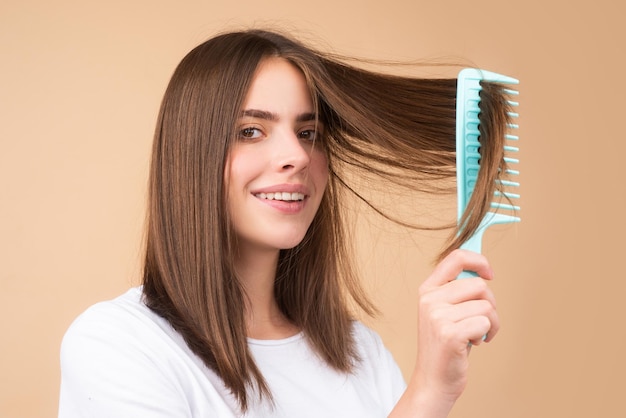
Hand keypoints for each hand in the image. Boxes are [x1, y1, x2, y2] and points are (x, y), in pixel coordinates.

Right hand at [414, 249, 498, 401]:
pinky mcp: (450, 333)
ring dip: (491, 323)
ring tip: (477, 335)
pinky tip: (474, 344)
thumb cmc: (446, 345)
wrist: (433, 380)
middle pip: (479, 285)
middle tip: (480, 321)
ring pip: (486, 305)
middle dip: (489, 304)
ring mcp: (437, 316)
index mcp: (427, 290)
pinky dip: (487, 335)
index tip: (490, 273)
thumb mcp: (444, 311)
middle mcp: (429, 300)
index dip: (479, 261)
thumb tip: (482, 271)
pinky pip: (485, 323)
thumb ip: (457, 291)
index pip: (456, 258)